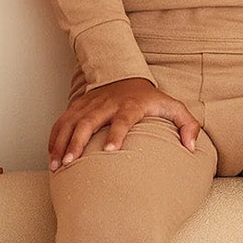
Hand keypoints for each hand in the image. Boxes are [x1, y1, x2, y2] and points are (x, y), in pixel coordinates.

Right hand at [49, 77, 200, 170]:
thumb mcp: (173, 107)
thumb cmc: (150, 99)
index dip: (117, 133)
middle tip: (70, 164)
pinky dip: (54, 139)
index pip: (123, 118)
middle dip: (77, 143)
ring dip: (61, 144)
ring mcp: (89, 105)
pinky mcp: (77, 107)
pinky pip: (61, 122)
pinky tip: (51, 157)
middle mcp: (106, 104)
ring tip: (56, 166)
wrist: (125, 76)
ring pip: (70, 123)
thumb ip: (188, 125)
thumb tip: (191, 147)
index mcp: (130, 105)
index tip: (111, 151)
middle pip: (88, 122)